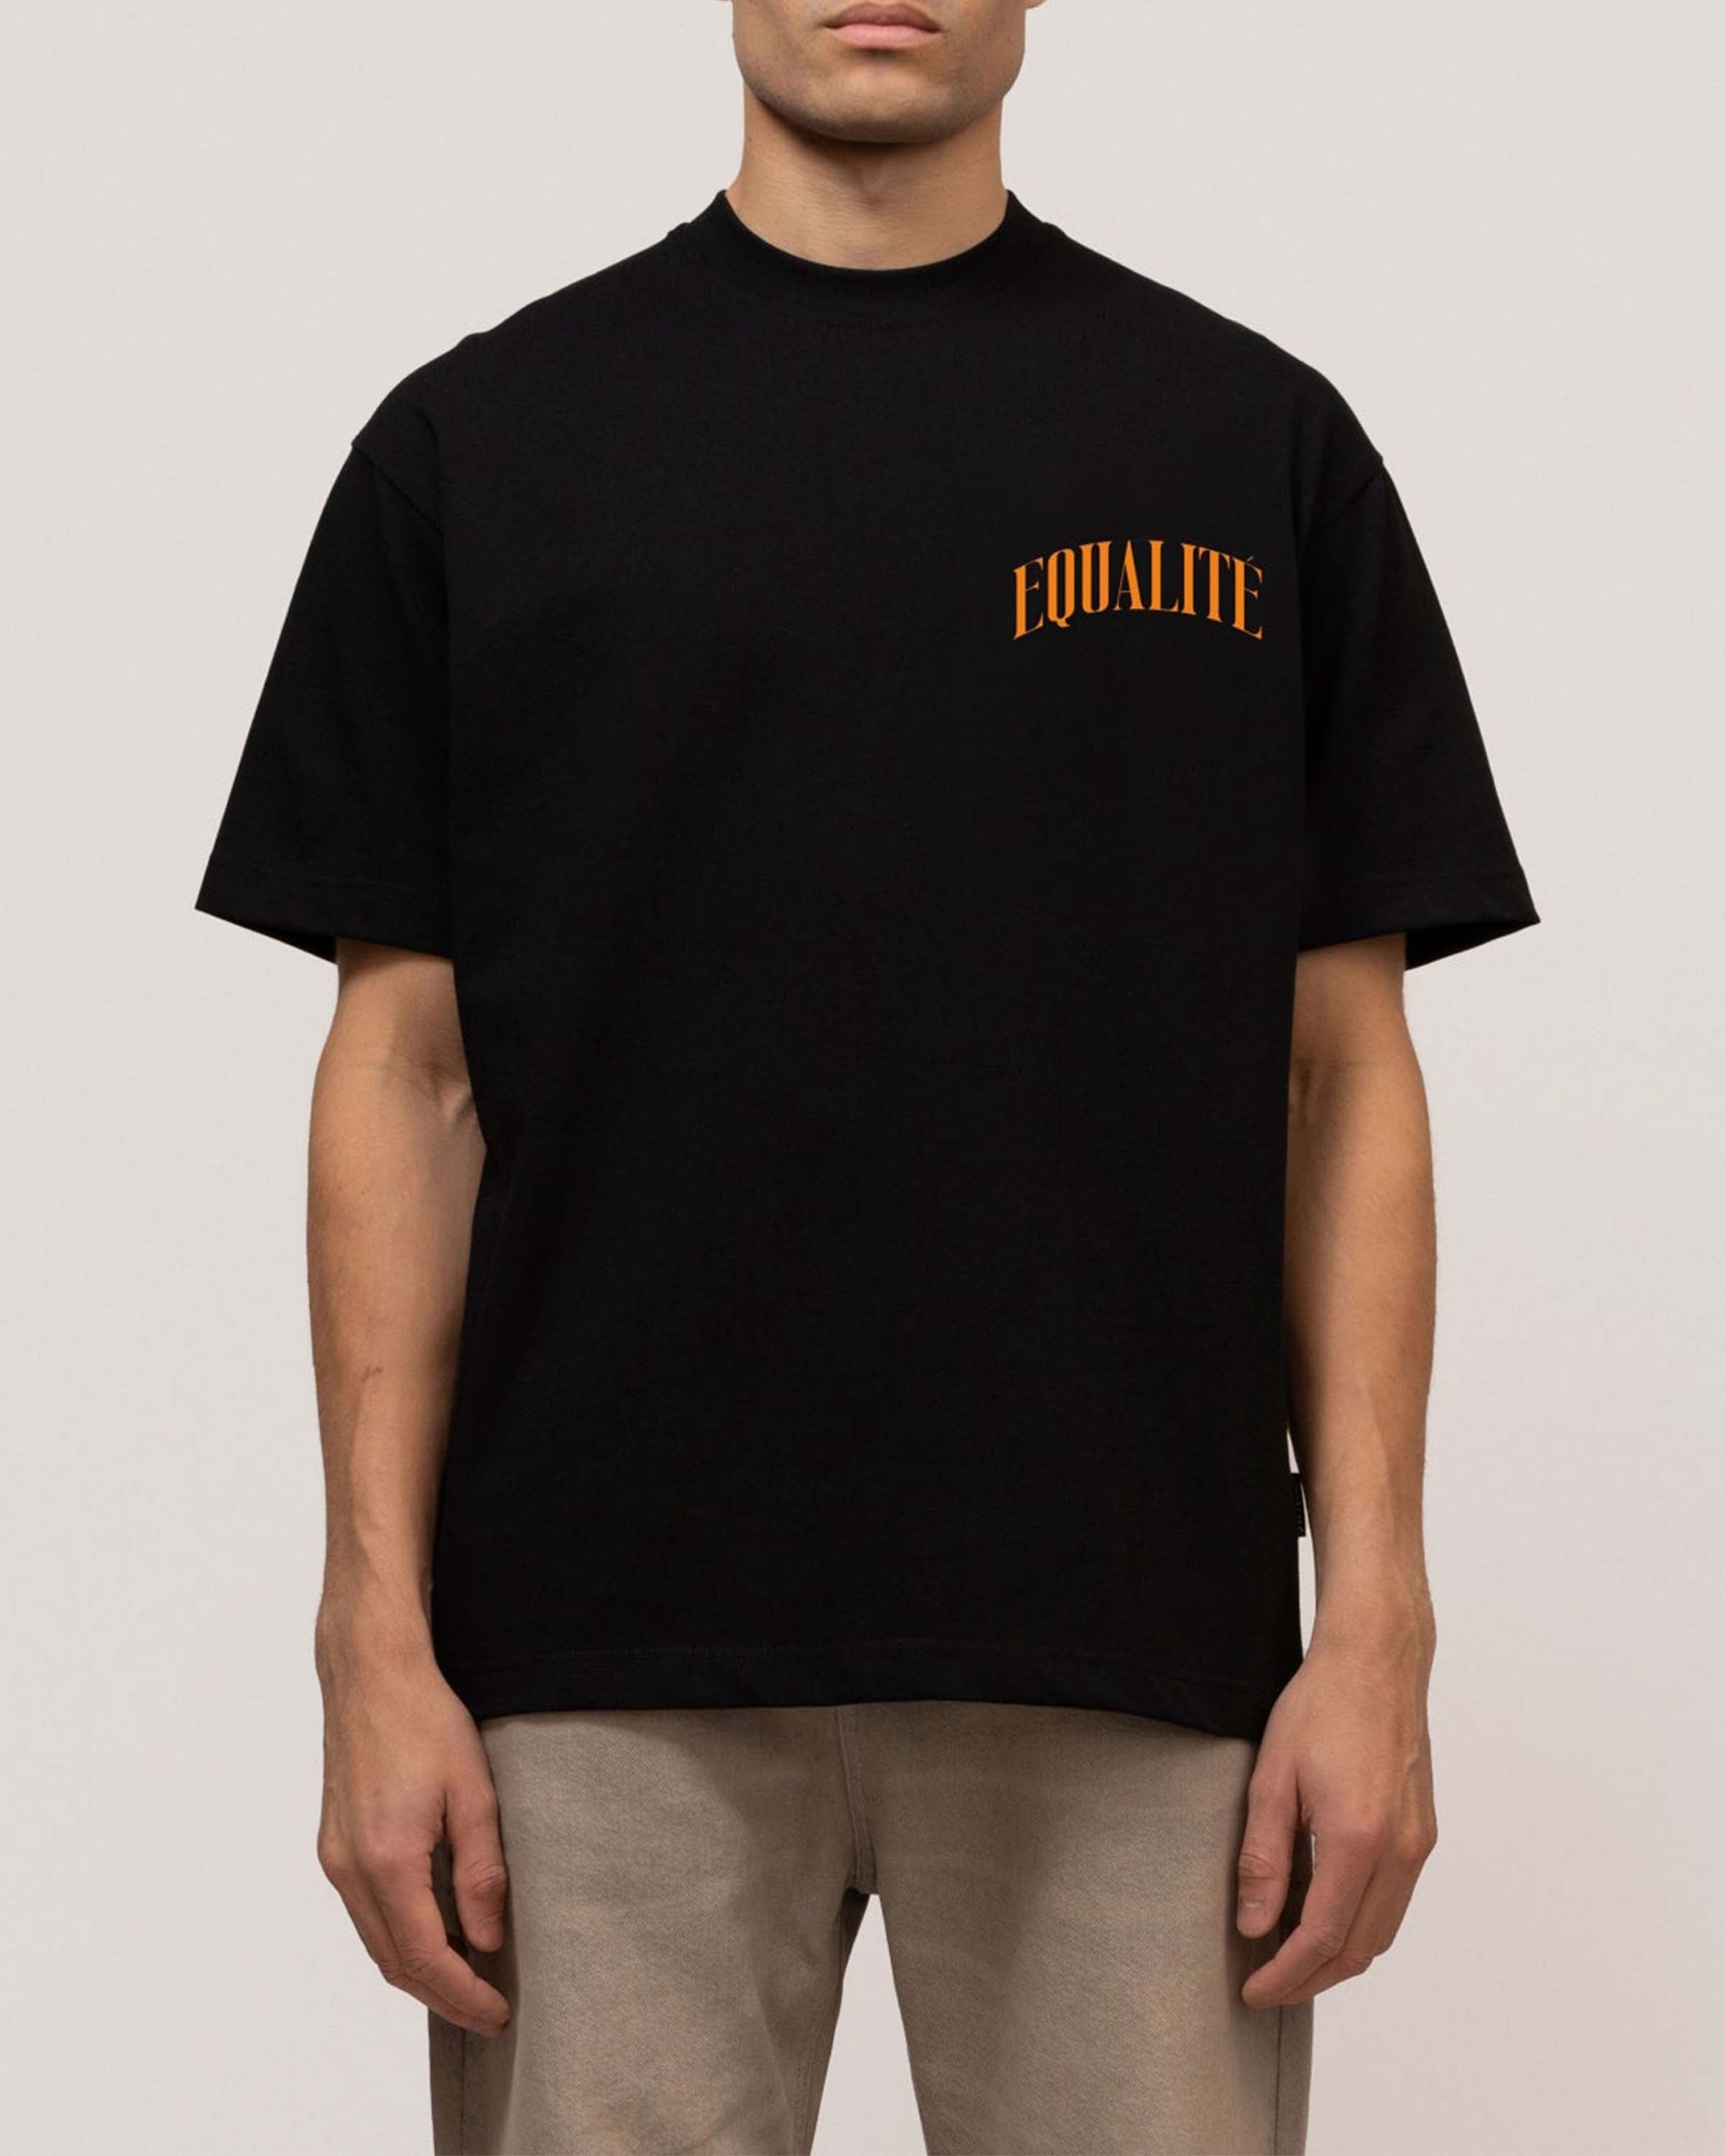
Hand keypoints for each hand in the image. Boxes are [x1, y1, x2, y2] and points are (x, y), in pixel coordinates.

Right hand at [315, 1621, 510, 2036]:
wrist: (371, 1675)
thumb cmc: (425, 1721)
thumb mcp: (473, 1793)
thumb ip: (481, 1872)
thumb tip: (487, 1940)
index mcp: (387, 1860)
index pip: (425, 1957)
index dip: (463, 1995)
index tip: (497, 2014)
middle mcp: (350, 1869)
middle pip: (394, 1963)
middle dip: (442, 1996)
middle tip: (487, 2012)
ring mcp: (335, 1859)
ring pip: (375, 1943)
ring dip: (418, 1970)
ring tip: (468, 1980)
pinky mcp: (333, 1846)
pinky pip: (365, 1913)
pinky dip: (398, 1937)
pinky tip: (433, 1933)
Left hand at [1236, 1619, 1437, 2007]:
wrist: (1377, 1661)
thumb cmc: (1321, 1706)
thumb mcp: (1273, 1777)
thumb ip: (1264, 1857)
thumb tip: (1254, 1925)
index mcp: (1358, 1838)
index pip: (1321, 1937)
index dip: (1286, 1973)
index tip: (1253, 1990)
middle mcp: (1400, 1850)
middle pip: (1358, 1949)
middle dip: (1311, 1979)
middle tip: (1268, 1987)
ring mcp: (1419, 1844)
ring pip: (1381, 1932)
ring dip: (1338, 1958)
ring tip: (1290, 1959)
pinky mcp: (1424, 1834)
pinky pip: (1394, 1902)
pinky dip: (1359, 1925)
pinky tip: (1323, 1916)